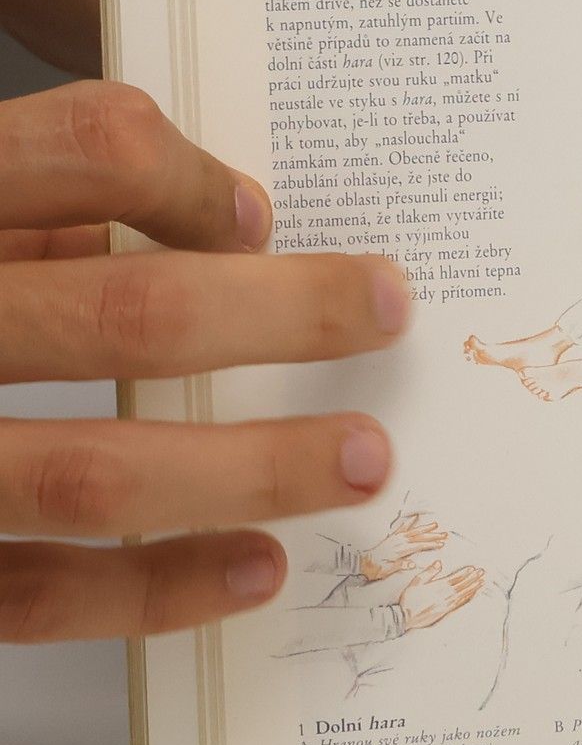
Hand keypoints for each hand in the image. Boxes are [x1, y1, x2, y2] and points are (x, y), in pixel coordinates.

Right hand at [0, 82, 410, 642]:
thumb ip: (16, 203)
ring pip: (92, 473)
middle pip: (119, 316)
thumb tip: (203, 221)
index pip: (77, 149)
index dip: (186, 175)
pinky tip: (253, 569)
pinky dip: (154, 591)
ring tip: (359, 457)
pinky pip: (31, 595)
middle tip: (383, 309)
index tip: (257, 210)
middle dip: (279, 317)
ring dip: (248, 469)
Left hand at [359, 511, 447, 581]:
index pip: (419, 546)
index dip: (431, 544)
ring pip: (413, 531)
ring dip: (424, 528)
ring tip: (435, 524)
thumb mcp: (387, 570)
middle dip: (433, 535)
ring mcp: (395, 538)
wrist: (360, 564)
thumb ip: (400, 565)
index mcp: (400, 550)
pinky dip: (409, 522)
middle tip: (444, 533)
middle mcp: (399, 542)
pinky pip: (402, 528)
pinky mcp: (392, 538)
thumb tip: (412, 563)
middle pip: (419, 537)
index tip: (441, 543)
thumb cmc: (374, 568)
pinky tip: (415, 518)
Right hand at [395, 562, 484, 633]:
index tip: (473, 568)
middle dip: (473, 578)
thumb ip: (429, 572)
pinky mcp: (446, 611)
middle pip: (463, 585)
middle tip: (483, 572)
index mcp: (438, 586)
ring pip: (464, 594)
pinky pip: (461, 604)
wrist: (405, 617)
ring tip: (482, 581)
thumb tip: (439, 562)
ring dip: (474, 587)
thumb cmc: (409, 599)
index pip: (456, 578)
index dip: (466, 573)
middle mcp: (445, 595)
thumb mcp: (416, 582)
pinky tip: (474, 595)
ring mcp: (447, 604)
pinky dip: (469, 598)